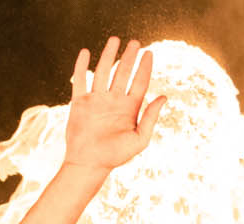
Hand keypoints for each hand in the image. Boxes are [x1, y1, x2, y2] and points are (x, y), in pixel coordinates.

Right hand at [64, 38, 164, 171]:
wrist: (89, 163)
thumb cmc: (115, 156)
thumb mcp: (139, 139)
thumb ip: (150, 117)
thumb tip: (164, 97)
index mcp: (129, 109)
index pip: (139, 83)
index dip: (145, 68)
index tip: (149, 53)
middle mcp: (113, 101)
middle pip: (123, 73)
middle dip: (129, 57)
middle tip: (135, 42)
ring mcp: (96, 100)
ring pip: (103, 71)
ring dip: (108, 55)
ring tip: (114, 40)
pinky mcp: (80, 102)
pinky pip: (81, 80)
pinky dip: (82, 66)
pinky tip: (86, 53)